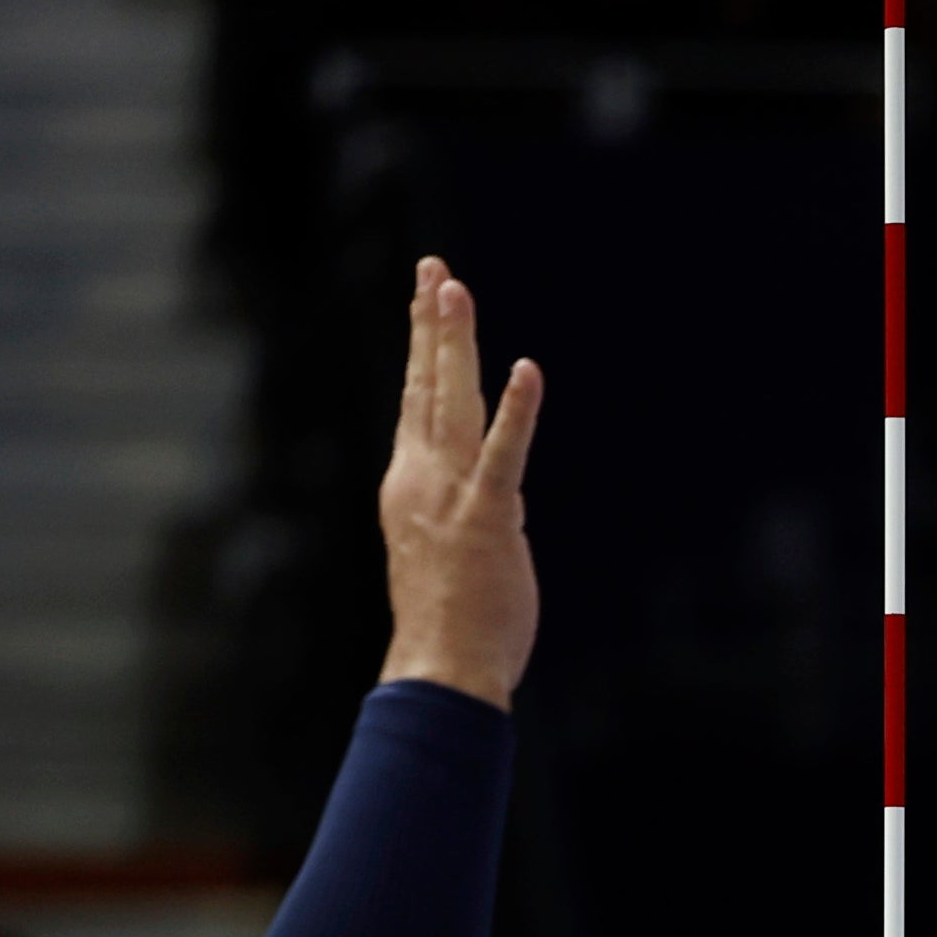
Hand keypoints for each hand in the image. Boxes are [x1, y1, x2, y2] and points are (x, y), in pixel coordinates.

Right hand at [376, 260, 544, 706]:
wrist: (442, 666)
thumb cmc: (450, 623)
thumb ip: (465, 514)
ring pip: (452, 401)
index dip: (423, 347)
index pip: (416, 401)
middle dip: (431, 323)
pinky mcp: (489, 516)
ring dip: (454, 343)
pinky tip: (528, 370)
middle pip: (426, 385)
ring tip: (454, 288)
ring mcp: (450, 494)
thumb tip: (495, 500)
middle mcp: (420, 477)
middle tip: (435, 270)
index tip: (426, 299)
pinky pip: (505, 454)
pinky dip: (517, 411)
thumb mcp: (447, 552)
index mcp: (408, 484)